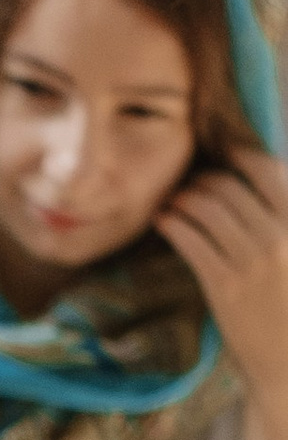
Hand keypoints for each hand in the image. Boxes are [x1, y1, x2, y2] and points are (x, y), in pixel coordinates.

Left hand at [160, 152, 287, 420]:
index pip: (270, 172)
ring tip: (173, 200)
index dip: (241, 156)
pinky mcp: (224, 286)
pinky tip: (163, 221)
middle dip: (204, 179)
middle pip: (231, 187)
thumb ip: (282, 222)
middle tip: (189, 182)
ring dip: (184, 198)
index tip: (224, 153)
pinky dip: (173, 224)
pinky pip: (191, 240)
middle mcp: (280, 237)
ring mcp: (252, 261)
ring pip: (208, 209)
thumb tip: (263, 184)